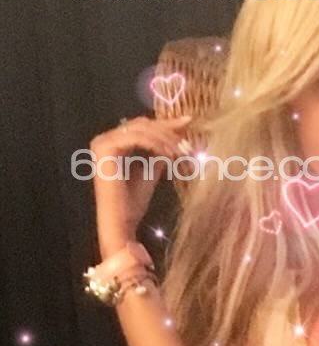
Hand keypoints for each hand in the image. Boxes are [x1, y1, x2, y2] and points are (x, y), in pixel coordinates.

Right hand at [89, 114, 191, 253]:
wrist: (122, 223)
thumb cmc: (134, 203)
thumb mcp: (151, 171)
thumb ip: (160, 153)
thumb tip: (178, 138)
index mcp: (113, 144)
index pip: (142, 127)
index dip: (166, 124)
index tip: (188, 122)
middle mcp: (104, 139)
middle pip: (142, 124)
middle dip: (169, 132)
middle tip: (189, 144)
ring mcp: (102, 142)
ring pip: (141, 128)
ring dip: (166, 139)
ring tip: (183, 152)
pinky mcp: (105, 148)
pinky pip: (137, 137)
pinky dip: (156, 143)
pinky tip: (170, 155)